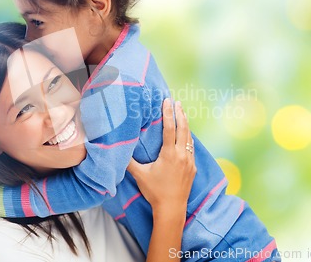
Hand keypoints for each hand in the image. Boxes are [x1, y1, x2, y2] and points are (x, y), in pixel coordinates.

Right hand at [127, 99, 195, 214]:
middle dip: (180, 114)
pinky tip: (186, 136)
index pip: (169, 128)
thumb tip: (118, 149)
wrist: (172, 209)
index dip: (168, 113)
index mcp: (169, 154)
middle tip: (177, 102)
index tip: (167, 102)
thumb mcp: (139, 175)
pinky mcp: (193, 168)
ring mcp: (189, 161)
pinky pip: (192, 148)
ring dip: (186, 124)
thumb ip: (128, 161)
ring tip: (182, 113)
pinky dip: (188, 138)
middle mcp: (182, 155)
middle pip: (183, 129)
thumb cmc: (154, 192)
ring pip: (189, 138)